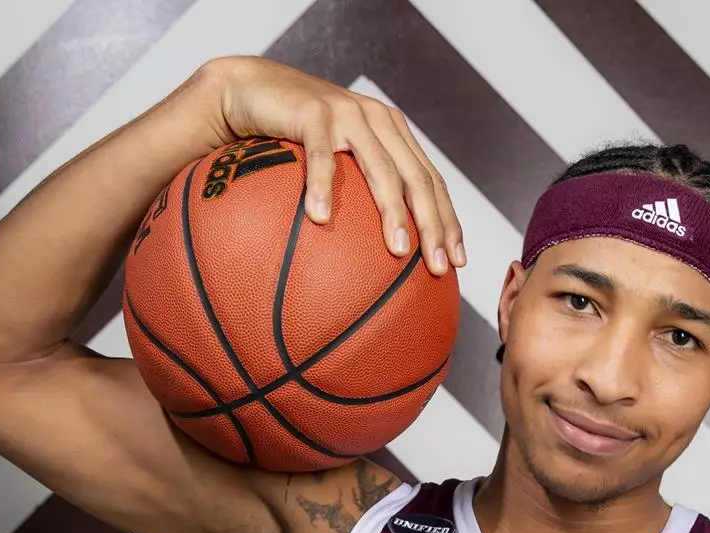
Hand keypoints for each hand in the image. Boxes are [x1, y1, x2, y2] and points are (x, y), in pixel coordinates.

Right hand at [188, 56, 464, 275]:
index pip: (431, 181)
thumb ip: (361, 189)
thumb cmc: (293, 136)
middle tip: (439, 266)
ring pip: (382, 169)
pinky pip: (321, 157)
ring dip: (393, 212)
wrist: (251, 89)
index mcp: (393, 133)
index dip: (448, 221)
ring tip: (399, 251)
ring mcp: (349, 113)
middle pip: (417, 179)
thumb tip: (379, 251)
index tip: (458, 263)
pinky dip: (323, 187)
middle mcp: (379, 120)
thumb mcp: (337, 160)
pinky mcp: (313, 112)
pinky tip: (321, 218)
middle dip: (434, 224)